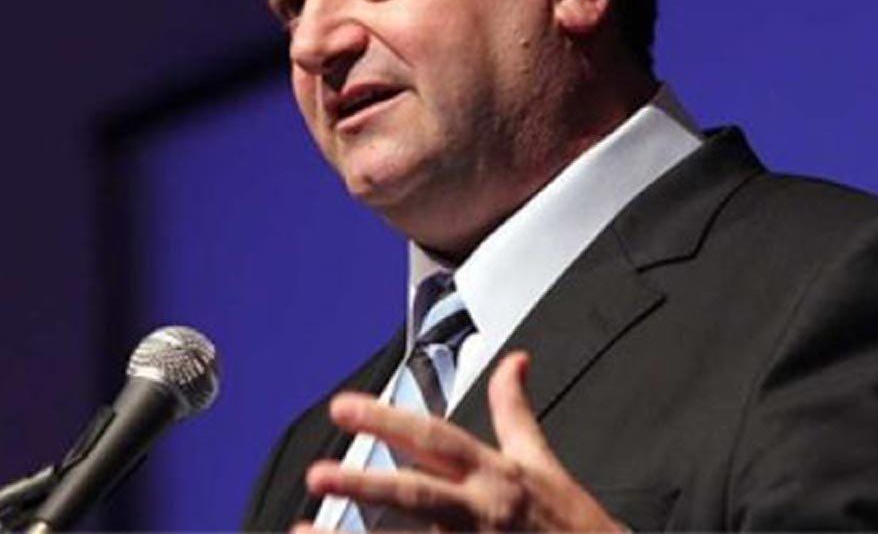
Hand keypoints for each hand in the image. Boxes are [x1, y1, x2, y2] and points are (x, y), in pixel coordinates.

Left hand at [294, 351, 629, 531]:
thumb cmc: (573, 524)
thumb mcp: (544, 462)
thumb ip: (515, 412)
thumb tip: (514, 361)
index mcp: (495, 476)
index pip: (434, 438)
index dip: (388, 419)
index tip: (344, 406)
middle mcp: (482, 513)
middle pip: (418, 495)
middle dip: (366, 483)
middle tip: (319, 475)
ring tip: (305, 533)